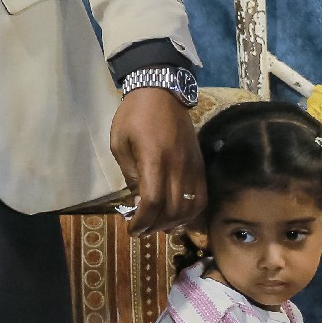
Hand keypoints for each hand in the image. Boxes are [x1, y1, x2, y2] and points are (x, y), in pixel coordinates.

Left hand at [110, 85, 202, 234]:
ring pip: (190, 207)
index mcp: (154, 159)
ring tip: (157, 226)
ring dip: (174, 223)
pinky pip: (201, 197)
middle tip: (141, 230)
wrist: (162, 92)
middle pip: (173, 210)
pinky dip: (190, 212)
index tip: (132, 229)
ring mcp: (193, 167)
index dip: (142, 221)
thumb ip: (130, 174)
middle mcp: (178, 166)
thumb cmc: (133, 116)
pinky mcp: (201, 165)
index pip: (153, 202)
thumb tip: (138, 202)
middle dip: (155, 226)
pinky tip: (177, 216)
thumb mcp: (120, 144)